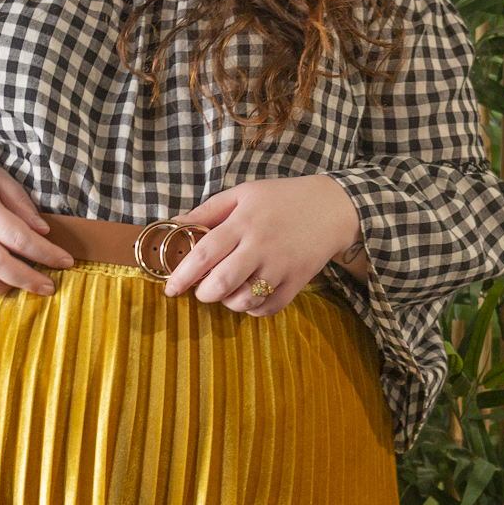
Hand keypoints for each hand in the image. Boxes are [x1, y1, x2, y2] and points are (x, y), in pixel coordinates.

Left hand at [160, 175, 367, 314]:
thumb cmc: (281, 199)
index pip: (204, 254)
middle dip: (203, 293)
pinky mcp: (297, 283)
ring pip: (244, 301)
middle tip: (201, 290)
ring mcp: (281, 267)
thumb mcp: (243, 195)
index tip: (170, 288)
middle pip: (222, 283)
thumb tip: (172, 225)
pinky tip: (249, 295)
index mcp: (244, 222)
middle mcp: (262, 246)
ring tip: (227, 290)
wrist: (333, 208)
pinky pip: (267, 309)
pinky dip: (252, 309)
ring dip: (227, 302)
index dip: (182, 275)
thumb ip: (207, 212)